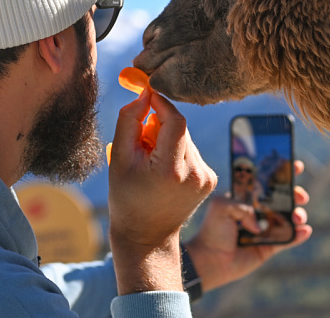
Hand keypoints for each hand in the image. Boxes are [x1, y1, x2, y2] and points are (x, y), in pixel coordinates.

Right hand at [108, 87, 217, 293]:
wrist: (147, 235)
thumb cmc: (126, 197)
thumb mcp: (118, 159)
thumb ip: (129, 121)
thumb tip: (144, 94)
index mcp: (171, 169)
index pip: (175, 120)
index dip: (161, 103)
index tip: (148, 93)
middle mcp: (195, 173)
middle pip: (180, 128)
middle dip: (159, 126)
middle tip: (141, 142)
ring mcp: (206, 178)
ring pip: (186, 139)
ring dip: (168, 141)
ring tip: (152, 163)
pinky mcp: (210, 180)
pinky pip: (193, 152)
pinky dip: (178, 154)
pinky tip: (165, 172)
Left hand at [183, 160, 311, 291]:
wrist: (209, 259)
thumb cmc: (212, 230)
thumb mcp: (221, 207)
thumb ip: (243, 207)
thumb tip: (260, 224)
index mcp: (247, 198)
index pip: (266, 182)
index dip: (281, 173)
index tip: (295, 166)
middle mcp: (258, 211)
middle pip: (283, 199)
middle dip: (295, 194)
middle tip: (299, 196)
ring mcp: (266, 229)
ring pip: (288, 218)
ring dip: (298, 215)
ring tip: (297, 217)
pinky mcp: (269, 247)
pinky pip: (288, 239)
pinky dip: (299, 235)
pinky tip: (305, 230)